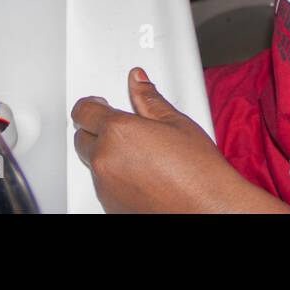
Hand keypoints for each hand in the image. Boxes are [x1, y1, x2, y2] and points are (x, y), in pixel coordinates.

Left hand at [71, 68, 289, 212]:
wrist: (207, 208)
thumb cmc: (197, 172)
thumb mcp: (176, 123)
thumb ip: (150, 99)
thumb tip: (139, 81)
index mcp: (118, 132)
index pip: (83, 110)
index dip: (91, 105)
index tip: (98, 103)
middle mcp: (105, 159)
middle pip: (82, 137)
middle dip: (97, 130)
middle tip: (122, 129)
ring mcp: (105, 185)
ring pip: (92, 161)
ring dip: (105, 154)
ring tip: (137, 154)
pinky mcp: (109, 206)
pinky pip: (102, 184)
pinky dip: (112, 177)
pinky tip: (138, 174)